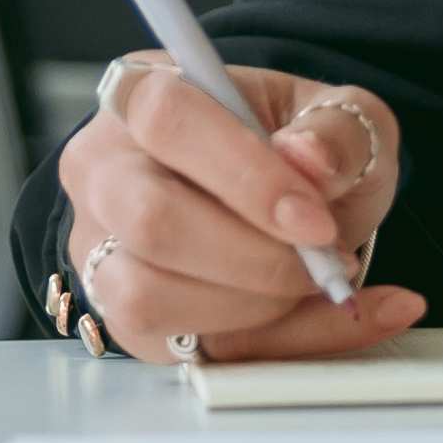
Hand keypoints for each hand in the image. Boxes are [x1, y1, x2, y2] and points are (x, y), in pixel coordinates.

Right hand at [56, 52, 423, 365]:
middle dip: (256, 258)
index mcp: (144, 93)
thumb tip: (309, 158)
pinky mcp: (121, 315)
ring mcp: (100, 247)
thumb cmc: (299, 151)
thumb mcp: (343, 119)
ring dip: (254, 305)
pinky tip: (324, 319)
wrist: (287, 199)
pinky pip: (180, 349)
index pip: (168, 120)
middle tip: (326, 262)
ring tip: (316, 282)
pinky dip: (271, 347)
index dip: (245, 176)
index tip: (316, 220)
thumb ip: (338, 131)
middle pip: (150, 220)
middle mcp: (102, 169)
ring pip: (149, 296)